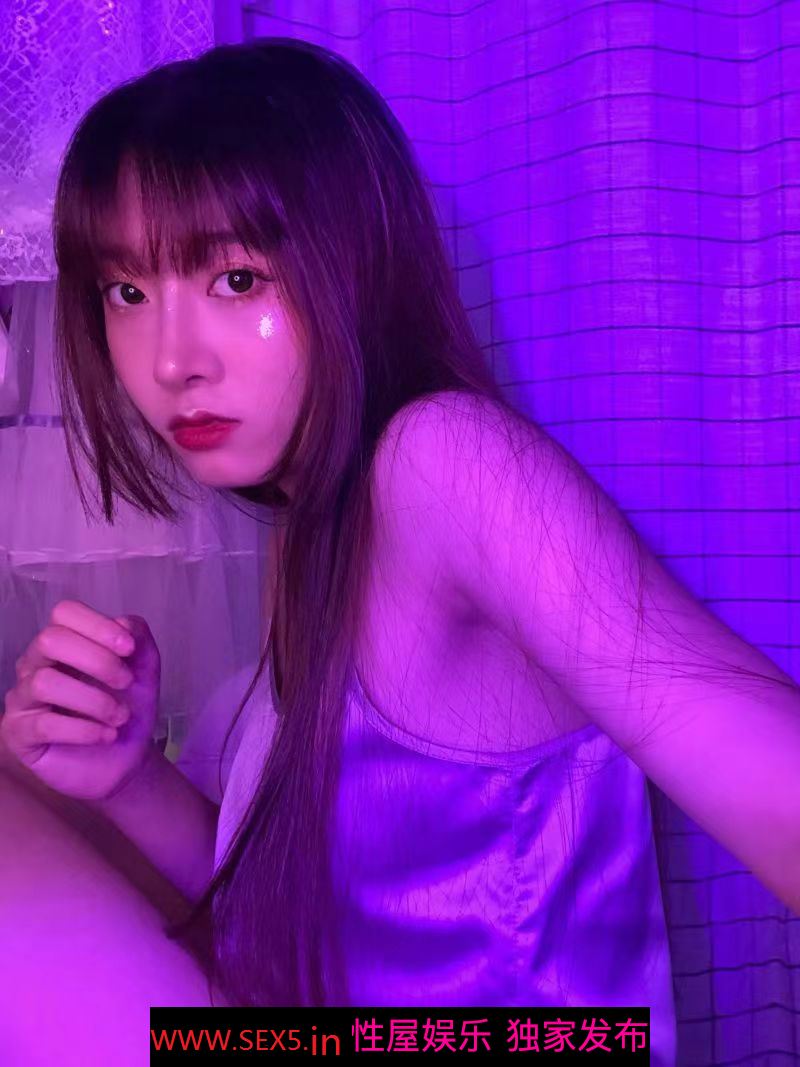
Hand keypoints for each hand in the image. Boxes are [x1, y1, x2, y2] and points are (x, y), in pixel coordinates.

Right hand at [1, 600, 160, 800]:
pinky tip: (107, 736)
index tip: (130, 649)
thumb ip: (138, 638)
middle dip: (97, 660)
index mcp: (63, 642)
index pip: (64, 613)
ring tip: (120, 717)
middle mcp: (35, 664)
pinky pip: (44, 724)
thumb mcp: (144, 669)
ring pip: (45, 682)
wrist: (125, 759)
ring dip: (95, 701)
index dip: (98, 626)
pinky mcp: (18, 733)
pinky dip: (84, 730)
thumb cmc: (127, 706)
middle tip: (126, 683)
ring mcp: (22, 698)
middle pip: (50, 640)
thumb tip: (123, 623)